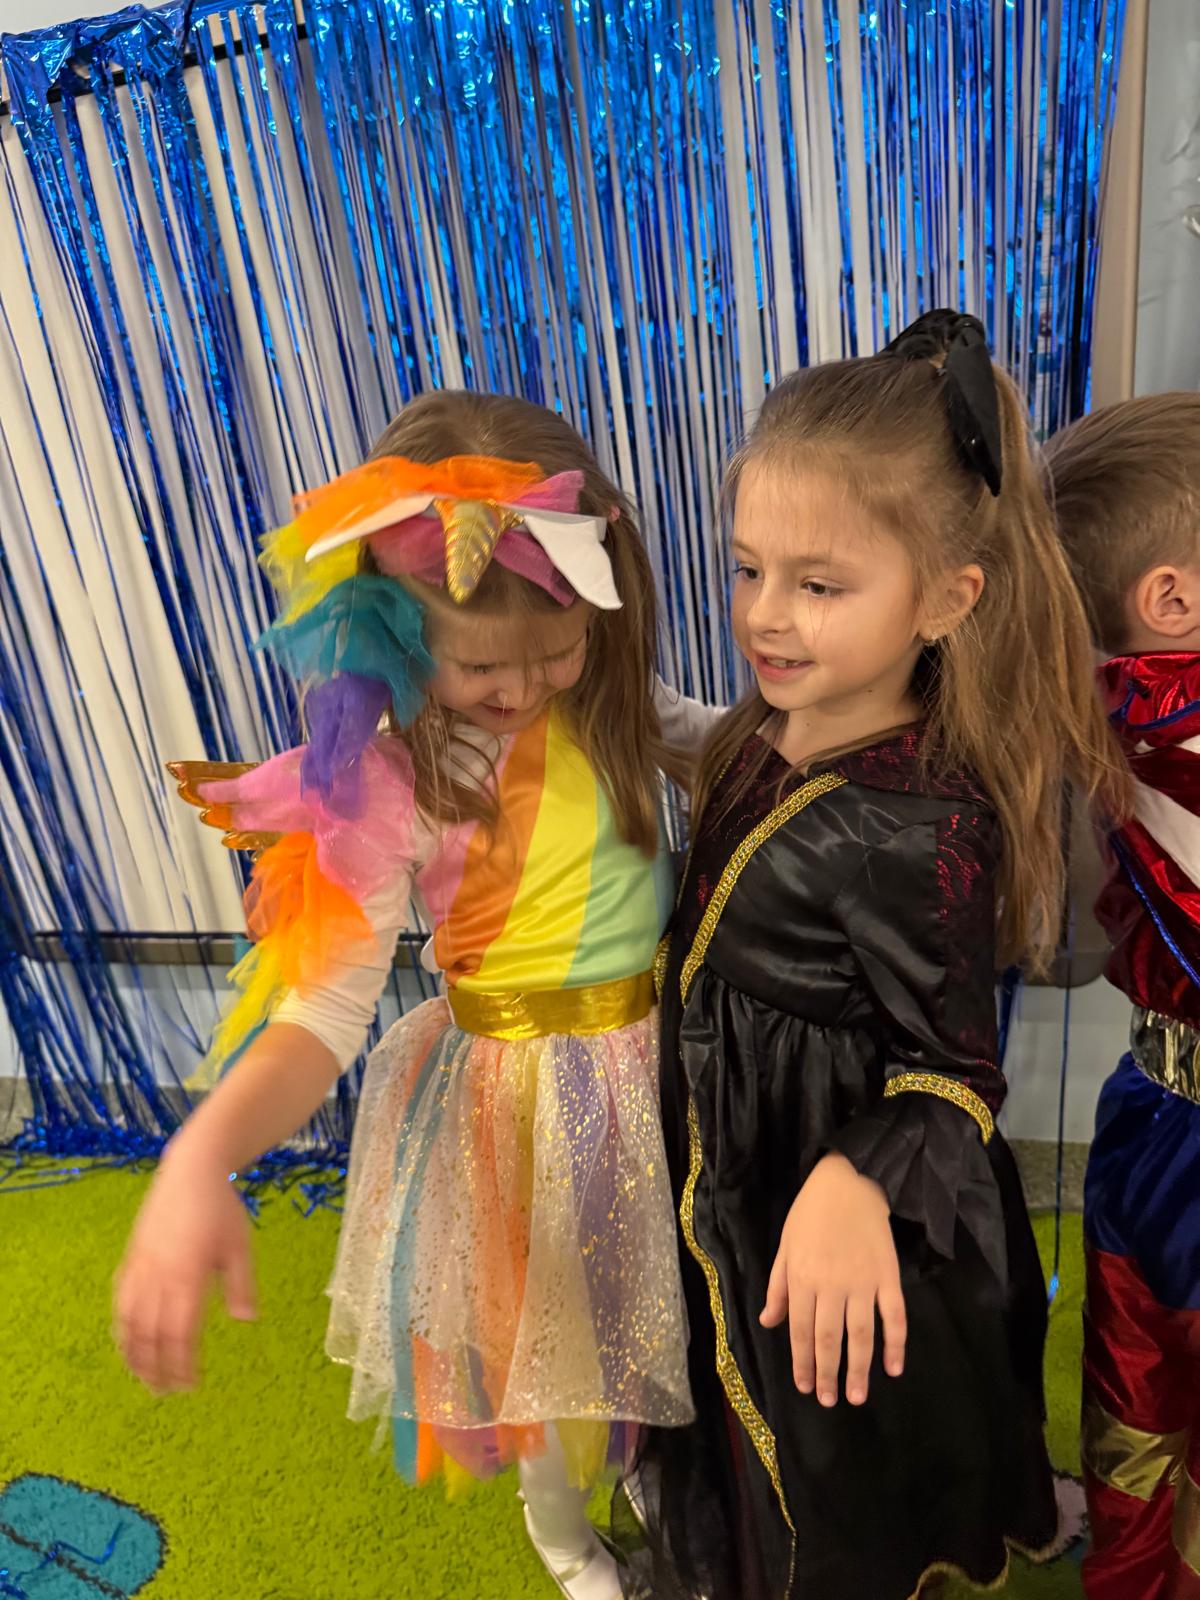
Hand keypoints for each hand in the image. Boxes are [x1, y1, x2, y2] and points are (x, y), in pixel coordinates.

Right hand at [113, 1144, 256, 1391]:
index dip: (181, 1364)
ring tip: (143, 1376)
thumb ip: (241, 1284)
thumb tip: (246, 1320)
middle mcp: (158, 1275)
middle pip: (149, 1335)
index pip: (179, 1333)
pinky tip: (127, 1340)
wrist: (190, 1169)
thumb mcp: (240, 1245)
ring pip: (128, 1321)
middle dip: (155, 1368)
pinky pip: (120, 1299)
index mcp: (187, 1275)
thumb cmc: (222, 1208)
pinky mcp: (132, 1257)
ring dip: (133, 1354)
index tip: (189, 1385)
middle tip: (164, 1393)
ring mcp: (140, 1266)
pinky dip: (121, 1326)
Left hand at [760, 1151, 905, 1406]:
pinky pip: (894, 1316)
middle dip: (827, 1373)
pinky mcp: (888, 1276)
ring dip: (859, 1369)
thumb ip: (778, 1287)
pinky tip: (894, 1368)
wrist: (850, 1181)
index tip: (805, 1387)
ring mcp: (863, 1282)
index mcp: (803, 1278)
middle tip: (829, 1400)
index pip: (801, 1330)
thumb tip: (769, 1323)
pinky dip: (896, 1344)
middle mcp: (832, 1285)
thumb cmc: (811, 1213)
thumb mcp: (785, 1246)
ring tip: (857, 1396)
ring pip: (861, 1334)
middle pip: (829, 1338)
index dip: (802, 1362)